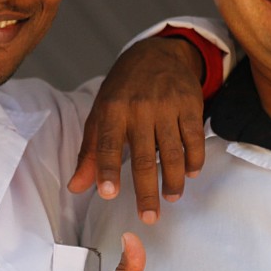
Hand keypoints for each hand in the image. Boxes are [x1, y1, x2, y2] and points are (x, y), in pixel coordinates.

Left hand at [68, 37, 205, 223]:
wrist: (157, 53)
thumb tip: (76, 188)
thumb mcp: (100, 114)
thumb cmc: (123, 90)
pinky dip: (194, 159)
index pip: (108, 144)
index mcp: (112, 110)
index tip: (109, 194)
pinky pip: (194, 138)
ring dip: (173, 180)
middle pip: (143, 156)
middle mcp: (139, 108)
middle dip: (146, 190)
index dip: (107, 170)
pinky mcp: (190, 104)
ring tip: (171, 198)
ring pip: (172, 151)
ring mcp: (167, 105)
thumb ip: (90, 153)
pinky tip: (191, 173)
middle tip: (149, 217)